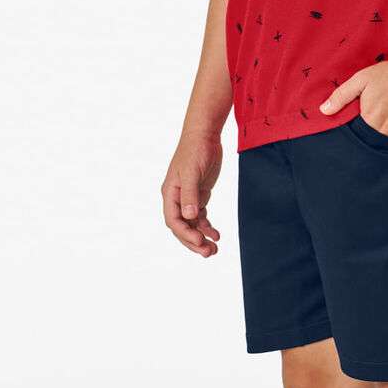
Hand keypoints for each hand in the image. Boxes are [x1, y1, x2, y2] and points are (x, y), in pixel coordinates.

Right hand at [161, 127, 222, 256]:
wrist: (204, 134)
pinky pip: (200, 216)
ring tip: (214, 249)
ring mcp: (188, 197)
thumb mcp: (192, 172)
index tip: (199, 241)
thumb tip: (188, 217)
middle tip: (209, 253)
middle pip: (182, 227)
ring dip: (201, 237)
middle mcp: (176, 198)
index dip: (185, 234)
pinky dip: (207, 226)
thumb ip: (190, 195)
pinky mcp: (199, 194)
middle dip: (193, 241)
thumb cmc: (195, 150)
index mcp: (170, 193)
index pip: (173, 221)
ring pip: (192, 224)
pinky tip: (217, 234)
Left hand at [318, 58, 387, 144]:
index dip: (355, 136)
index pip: (357, 137)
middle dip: (367, 140)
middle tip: (368, 131)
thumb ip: (341, 96)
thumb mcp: (361, 80)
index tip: (355, 131)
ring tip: (380, 131)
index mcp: (370, 118)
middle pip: (371, 143)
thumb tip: (324, 110)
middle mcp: (385, 128)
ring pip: (386, 145)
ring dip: (381, 142)